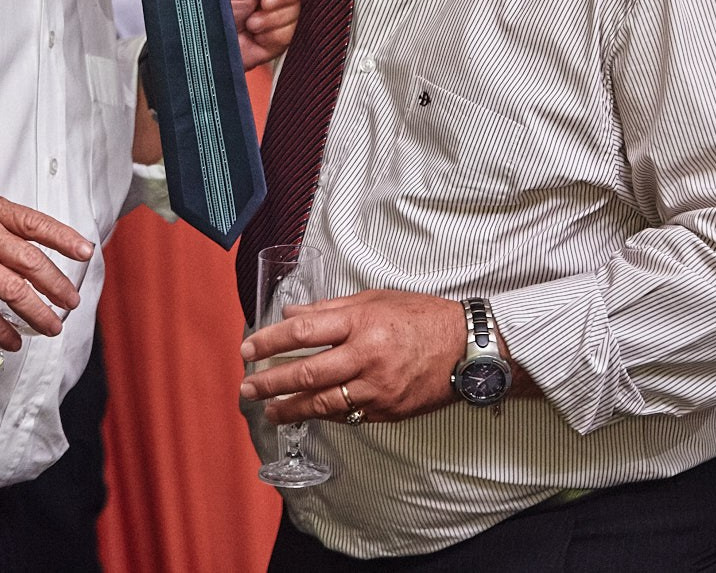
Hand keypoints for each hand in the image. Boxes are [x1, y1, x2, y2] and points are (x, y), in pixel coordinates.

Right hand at [0, 171, 94, 350]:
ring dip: (37, 313)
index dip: (65, 239)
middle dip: (58, 284)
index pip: (36, 224)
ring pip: (13, 291)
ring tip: (52, 326)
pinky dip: (1, 330)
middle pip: (31, 262)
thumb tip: (31, 246)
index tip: (86, 252)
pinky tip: (13, 340)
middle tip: (72, 300)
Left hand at [239, 289, 465, 424]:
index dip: (270, 342)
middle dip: (271, 382)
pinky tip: (308, 413)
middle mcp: (367, 355)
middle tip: (247, 387)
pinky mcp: (387, 411)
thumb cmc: (423, 317)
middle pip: (307, 372)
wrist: (467, 348)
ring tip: (270, 410)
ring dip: (291, 408)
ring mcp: (378, 388)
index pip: (303, 331)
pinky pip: (347, 415)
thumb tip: (291, 312)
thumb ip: (330, 309)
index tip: (248, 350)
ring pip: (324, 403)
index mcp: (362, 321)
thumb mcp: (375, 299)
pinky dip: (324, 414)